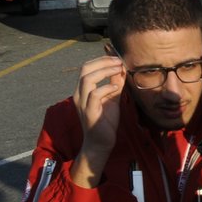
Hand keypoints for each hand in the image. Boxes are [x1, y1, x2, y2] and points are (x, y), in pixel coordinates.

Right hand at [70, 55, 125, 187]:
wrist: (101, 143)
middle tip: (118, 61)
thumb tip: (121, 70)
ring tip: (118, 70)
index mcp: (83, 90)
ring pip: (87, 79)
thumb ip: (115, 85)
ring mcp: (83, 103)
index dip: (101, 60)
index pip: (87, 68)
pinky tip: (117, 87)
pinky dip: (106, 88)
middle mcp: (80, 94)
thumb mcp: (112, 99)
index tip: (117, 58)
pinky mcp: (89, 112)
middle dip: (103, 62)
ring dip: (104, 71)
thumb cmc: (105, 122)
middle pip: (85, 69)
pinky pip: (94, 95)